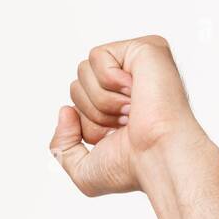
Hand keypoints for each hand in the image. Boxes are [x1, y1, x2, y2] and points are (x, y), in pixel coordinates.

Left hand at [49, 35, 215, 196]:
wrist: (157, 157)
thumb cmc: (130, 167)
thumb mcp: (82, 170)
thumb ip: (61, 146)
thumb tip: (65, 110)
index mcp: (117, 106)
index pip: (76, 102)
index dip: (86, 123)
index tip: (116, 135)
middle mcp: (129, 84)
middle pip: (76, 84)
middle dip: (91, 110)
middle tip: (124, 122)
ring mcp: (138, 64)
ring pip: (84, 70)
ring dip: (101, 99)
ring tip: (131, 110)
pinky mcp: (145, 48)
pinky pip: (98, 56)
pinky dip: (110, 80)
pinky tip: (135, 92)